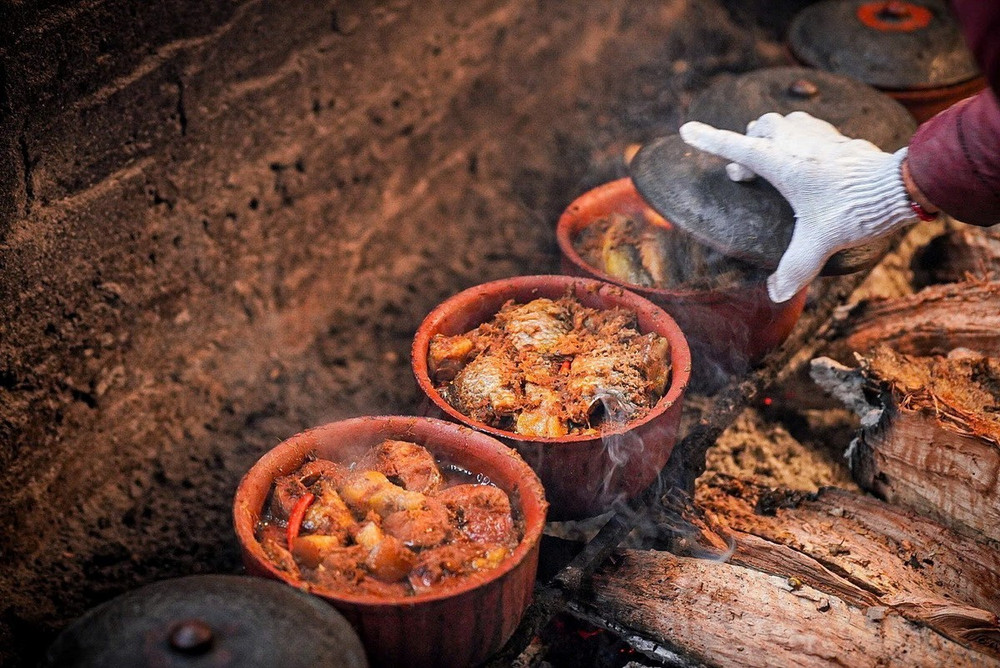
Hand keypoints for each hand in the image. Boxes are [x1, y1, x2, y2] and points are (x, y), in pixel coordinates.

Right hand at [679, 112, 916, 301]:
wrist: (899, 186)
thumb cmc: (854, 208)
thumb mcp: (819, 242)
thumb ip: (794, 268)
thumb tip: (776, 294)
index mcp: (782, 163)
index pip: (735, 147)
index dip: (708, 139)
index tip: (686, 129)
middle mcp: (796, 143)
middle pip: (758, 128)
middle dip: (746, 145)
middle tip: (745, 175)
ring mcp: (818, 135)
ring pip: (783, 122)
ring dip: (772, 135)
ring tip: (772, 159)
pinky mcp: (838, 136)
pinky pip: (808, 126)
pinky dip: (798, 137)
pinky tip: (807, 156)